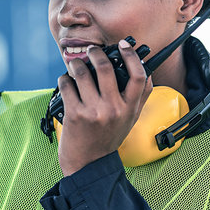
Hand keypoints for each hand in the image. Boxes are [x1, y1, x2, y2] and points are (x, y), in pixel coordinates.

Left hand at [56, 39, 151, 174]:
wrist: (89, 164)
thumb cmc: (107, 139)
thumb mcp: (130, 120)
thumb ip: (138, 97)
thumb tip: (144, 70)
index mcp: (131, 108)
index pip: (139, 76)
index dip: (131, 56)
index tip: (123, 45)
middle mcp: (114, 109)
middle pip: (107, 68)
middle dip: (96, 53)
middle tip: (92, 50)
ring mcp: (94, 111)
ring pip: (83, 73)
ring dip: (76, 64)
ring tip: (75, 64)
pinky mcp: (75, 114)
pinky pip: (67, 85)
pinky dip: (64, 79)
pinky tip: (66, 81)